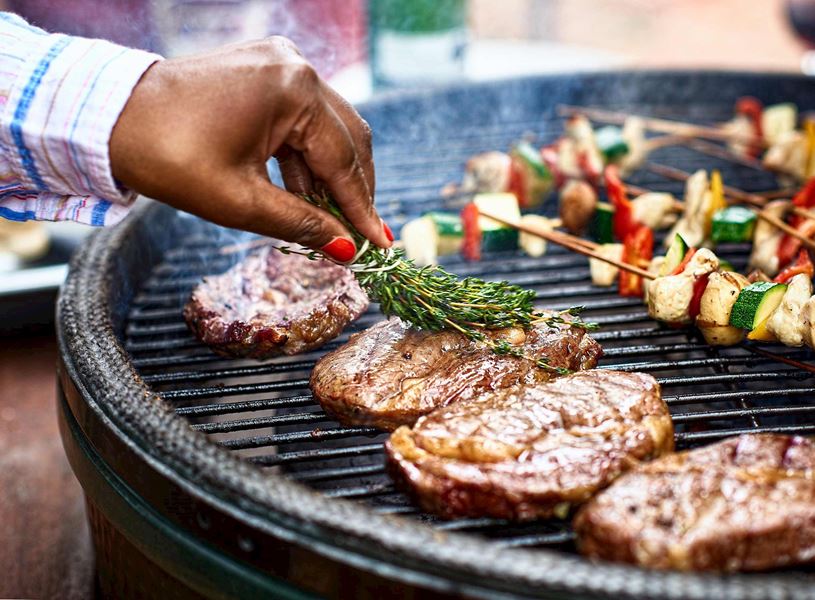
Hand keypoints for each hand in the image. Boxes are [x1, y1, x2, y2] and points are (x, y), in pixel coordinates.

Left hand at [110, 37, 391, 260]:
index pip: (344, 160)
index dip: (362, 209)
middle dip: (355, 190)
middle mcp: (295, 67)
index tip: (381, 243)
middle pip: (348, 137)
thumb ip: (301, 224)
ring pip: (327, 129)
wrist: (110, 119)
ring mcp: (280, 63)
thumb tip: (345, 249)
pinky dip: (306, 158)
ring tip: (332, 222)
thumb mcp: (240, 201)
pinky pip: (301, 118)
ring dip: (330, 177)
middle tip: (362, 235)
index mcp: (293, 90)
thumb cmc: (169, 156)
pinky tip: (306, 193)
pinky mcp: (264, 70)